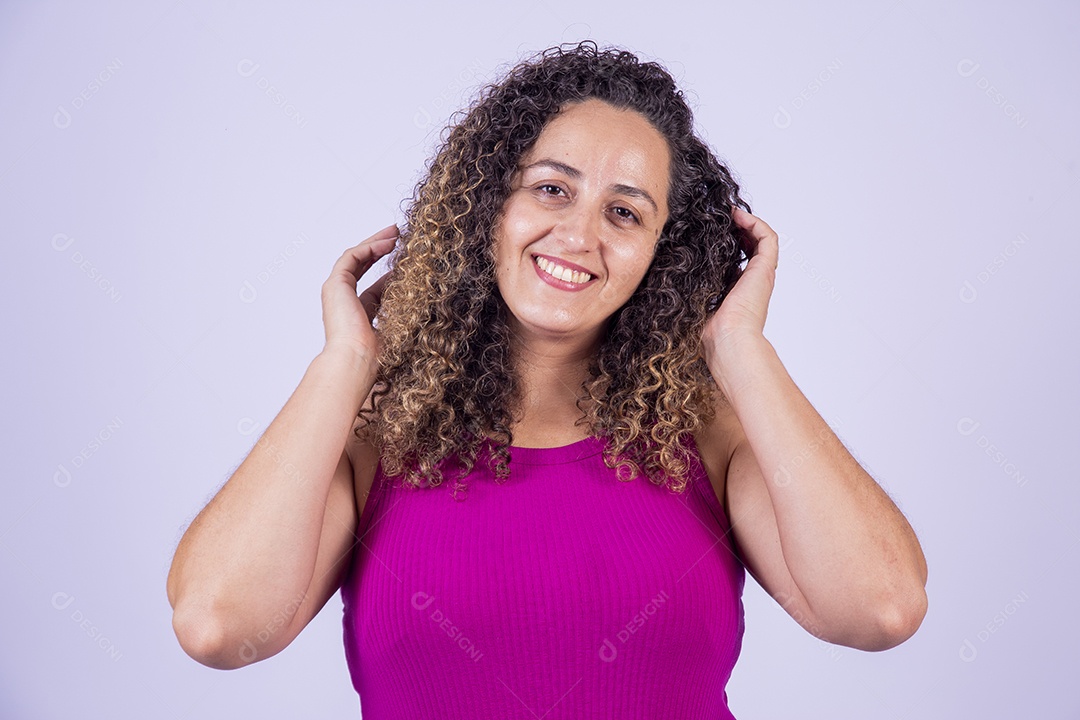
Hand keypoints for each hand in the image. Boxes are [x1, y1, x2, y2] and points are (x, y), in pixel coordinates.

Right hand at [320, 223, 397, 362]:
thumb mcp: (396, 324)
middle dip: (380, 248)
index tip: (407, 261)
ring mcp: (337, 291)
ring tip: (395, 232)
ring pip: (355, 257)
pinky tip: (388, 242)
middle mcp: (344, 300)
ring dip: (375, 242)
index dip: (389, 272)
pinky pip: (353, 257)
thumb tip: (419, 292)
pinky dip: (370, 247)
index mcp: (358, 314)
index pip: (374, 287)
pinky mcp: (335, 284)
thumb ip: (401, 307)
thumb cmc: (377, 352)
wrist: (357, 359)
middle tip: (397, 235)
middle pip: (362, 266)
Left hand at [700, 207, 778, 363]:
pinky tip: (737, 215)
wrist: (725, 339)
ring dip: (746, 221)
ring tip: (729, 212)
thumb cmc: (707, 330)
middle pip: (749, 245)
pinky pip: (767, 237)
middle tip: (720, 217)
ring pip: (760, 238)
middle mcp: (751, 280)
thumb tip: (660, 275)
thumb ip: (686, 286)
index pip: (735, 258)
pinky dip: (754, 222)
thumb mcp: (691, 300)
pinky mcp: (765, 269)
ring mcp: (761, 274)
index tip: (708, 232)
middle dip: (736, 228)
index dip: (725, 242)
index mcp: (737, 288)